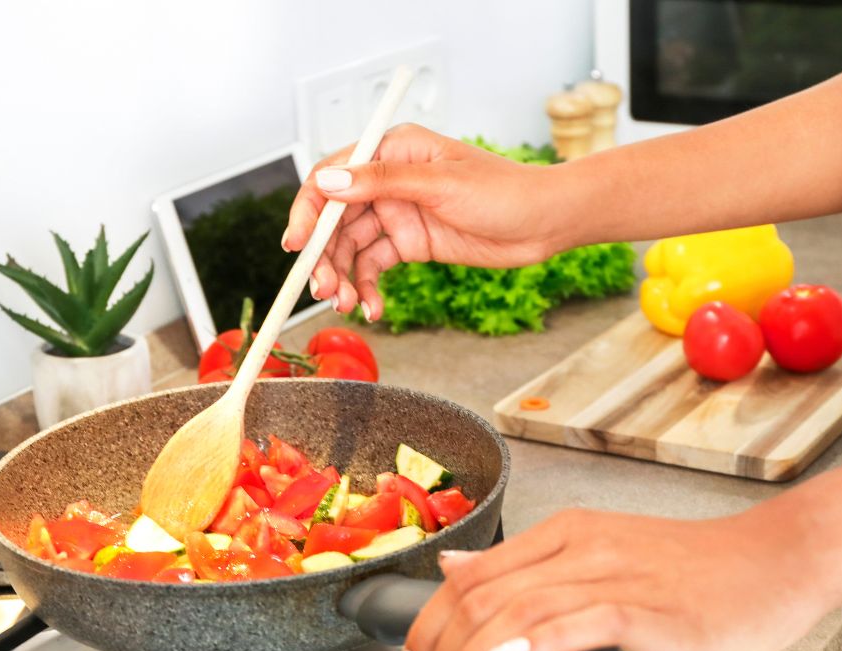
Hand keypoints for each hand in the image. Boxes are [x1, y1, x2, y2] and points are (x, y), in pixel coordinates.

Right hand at [283, 124, 561, 319]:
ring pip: (351, 248)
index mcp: (392, 150)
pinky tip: (374, 308)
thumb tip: (330, 182)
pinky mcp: (410, 243)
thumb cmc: (504, 191)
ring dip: (343, 278)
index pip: (332, 178)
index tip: (296, 244)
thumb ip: (383, 182)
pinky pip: (375, 267)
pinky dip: (368, 289)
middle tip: (323, 290)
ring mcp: (398, 213)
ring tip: (347, 305)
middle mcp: (388, 180)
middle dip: (324, 256)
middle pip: (335, 219)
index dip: (309, 211)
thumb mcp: (440, 184)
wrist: (545, 224)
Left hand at [396, 506, 829, 650]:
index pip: (471, 573)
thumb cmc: (693, 569)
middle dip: (439, 645)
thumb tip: (458, 568)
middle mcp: (579, 545)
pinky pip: (579, 620)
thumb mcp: (597, 552)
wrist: (775, 562)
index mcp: (563, 532)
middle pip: (482, 592)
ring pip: (519, 608)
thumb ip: (526, 565)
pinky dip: (535, 641)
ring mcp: (614, 575)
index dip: (428, 617)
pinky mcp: (649, 608)